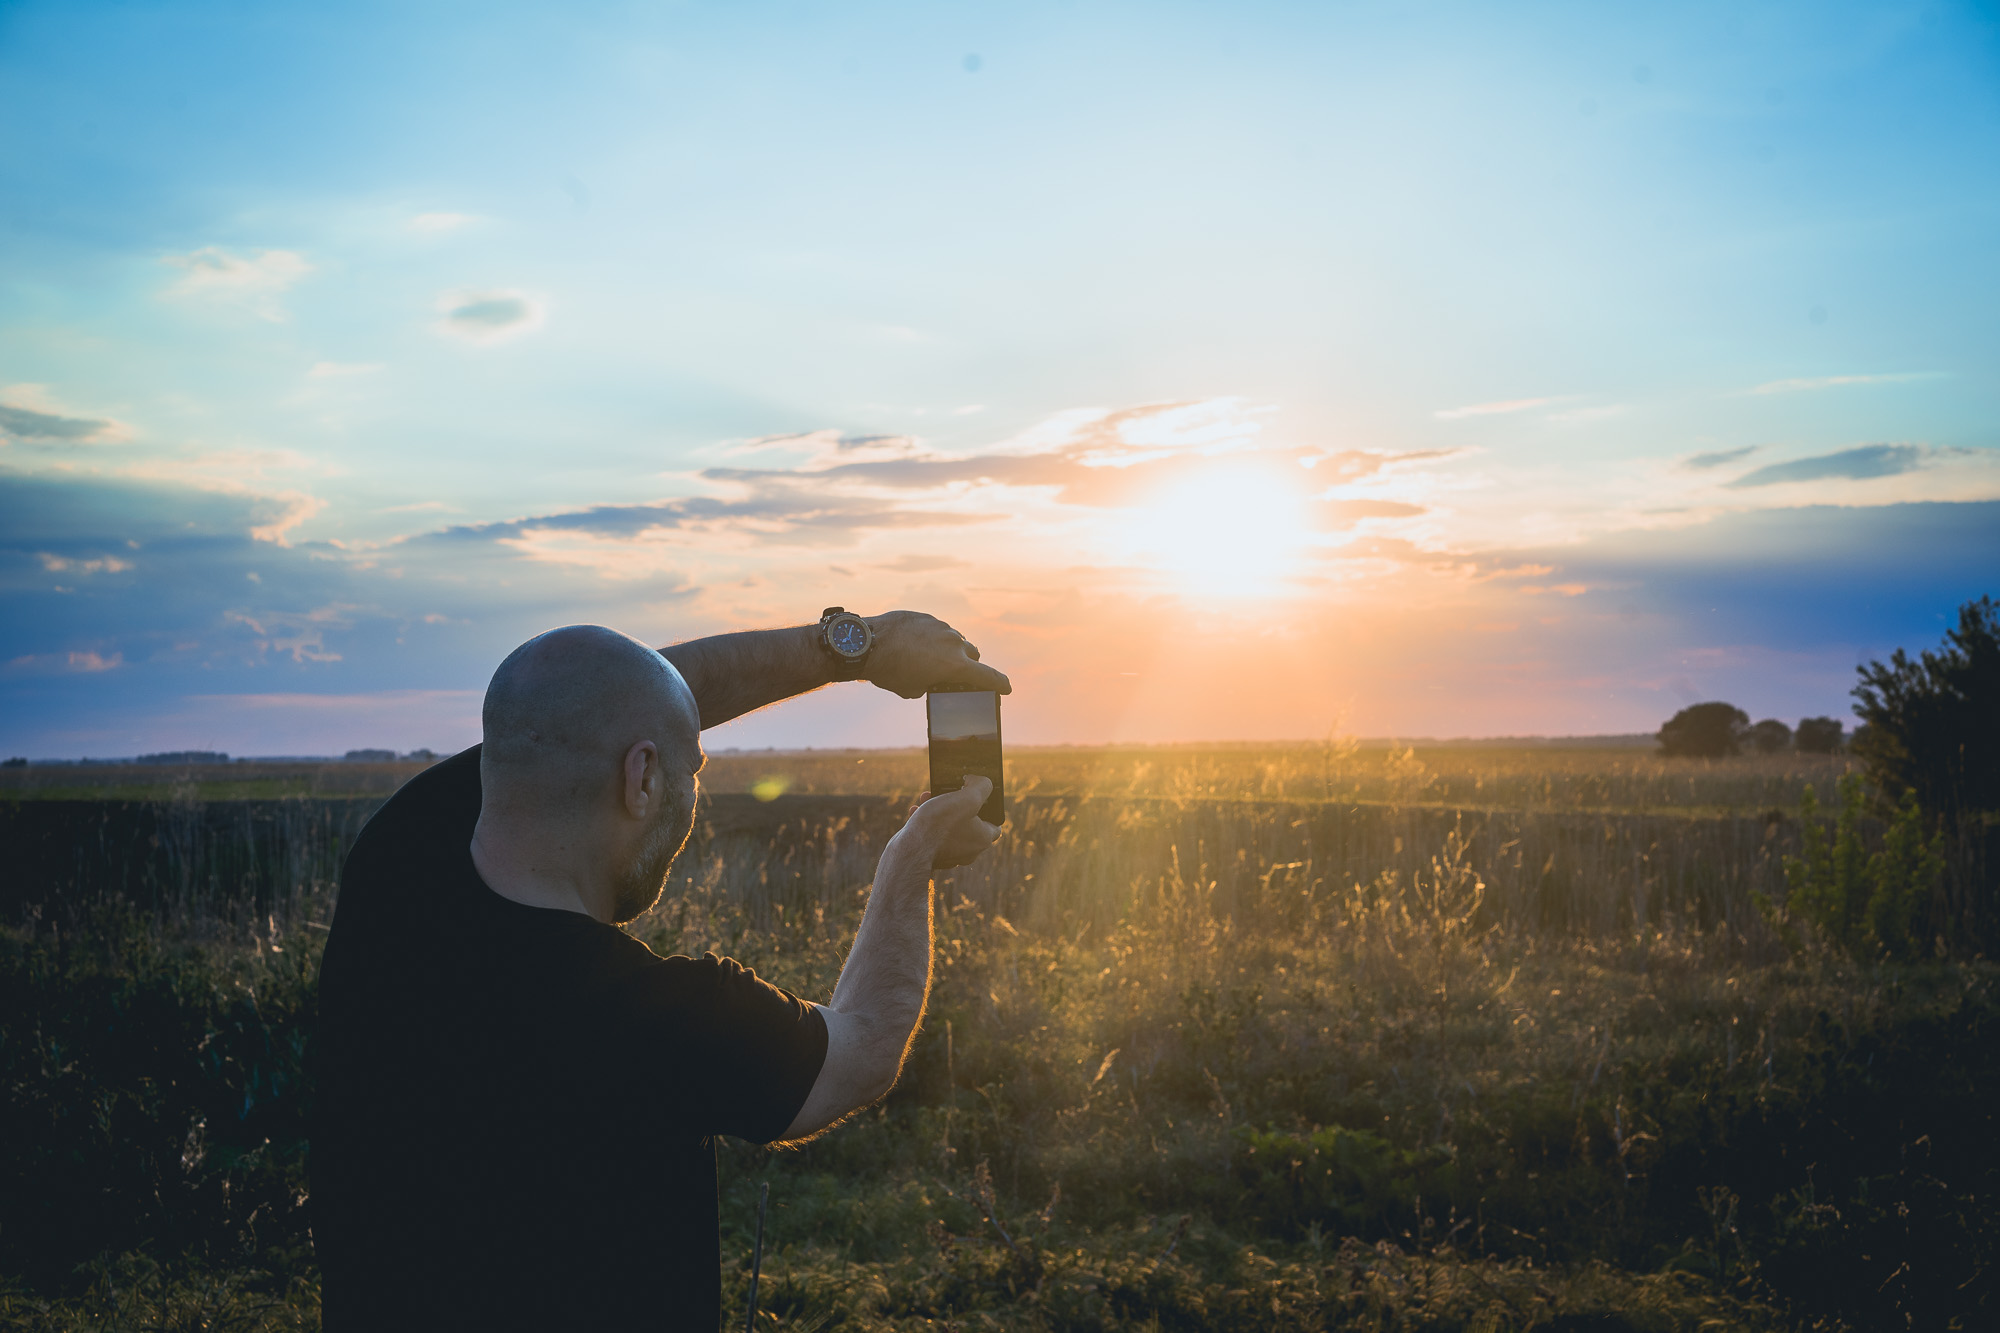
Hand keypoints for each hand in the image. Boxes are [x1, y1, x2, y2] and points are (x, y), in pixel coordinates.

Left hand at [862, 610, 1010, 698]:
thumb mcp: (911, 689)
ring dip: (950, 649)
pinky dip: (933, 638)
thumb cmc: (888, 671)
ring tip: (931, 658)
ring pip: (955, 640)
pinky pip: (937, 629)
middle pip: (973, 654)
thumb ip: (929, 684)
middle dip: (969, 664)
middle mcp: (953, 644)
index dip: (1000, 684)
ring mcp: (940, 627)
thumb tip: (929, 678)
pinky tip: (916, 644)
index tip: (1006, 688)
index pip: (988, 676)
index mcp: (954, 666)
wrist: (866, 643)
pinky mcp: (926, 617)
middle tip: (958, 672)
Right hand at [898, 777, 1001, 869]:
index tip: (976, 796)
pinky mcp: (931, 856)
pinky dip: (925, 822)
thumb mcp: (967, 797)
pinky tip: (915, 812)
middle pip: (967, 822)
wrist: (910, 850)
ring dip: (937, 810)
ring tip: (926, 798)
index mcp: (982, 839)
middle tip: (946, 792)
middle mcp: (968, 851)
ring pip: (947, 827)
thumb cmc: (939, 824)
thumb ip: (981, 786)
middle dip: (955, 804)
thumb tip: (978, 780)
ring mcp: (949, 855)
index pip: (994, 823)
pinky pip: (932, 835)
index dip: (988, 807)